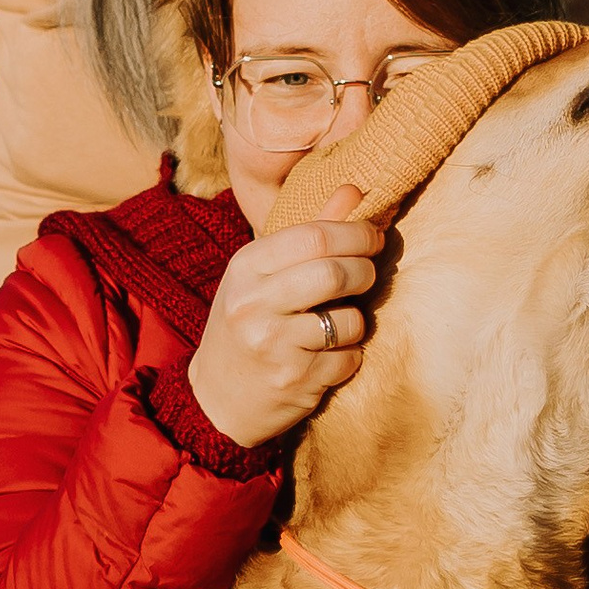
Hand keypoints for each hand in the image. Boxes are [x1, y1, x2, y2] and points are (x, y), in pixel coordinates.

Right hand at [186, 186, 384, 446]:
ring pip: (348, 320)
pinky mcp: (294, 381)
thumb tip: (354, 190)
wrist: (216, 399)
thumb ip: (310, 233)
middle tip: (367, 275)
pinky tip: (328, 356)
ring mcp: (273, 345)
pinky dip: (349, 356)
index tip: (373, 239)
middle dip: (364, 271)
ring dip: (358, 321)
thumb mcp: (263, 275)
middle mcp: (254, 303)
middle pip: (334, 273)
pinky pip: (348, 358)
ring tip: (340, 322)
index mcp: (246, 266)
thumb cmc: (248, 324)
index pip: (314, 236)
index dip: (356, 234)